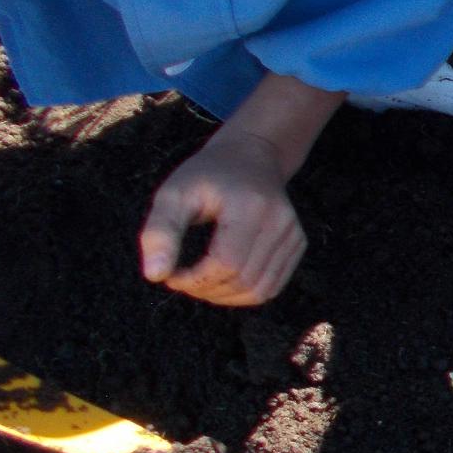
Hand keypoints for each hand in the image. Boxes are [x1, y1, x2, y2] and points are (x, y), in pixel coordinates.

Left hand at [139, 130, 307, 306]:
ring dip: (224, 297)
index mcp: (250, 206)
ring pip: (259, 291)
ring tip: (201, 281)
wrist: (250, 156)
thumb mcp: (173, 194)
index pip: (225, 263)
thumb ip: (160, 232)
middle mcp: (280, 222)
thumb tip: (155, 275)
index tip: (170, 275)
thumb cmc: (206, 176)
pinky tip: (222, 280)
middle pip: (243, 281)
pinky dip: (243, 294)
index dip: (193, 280)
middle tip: (182, 278)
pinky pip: (272, 287)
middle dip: (205, 290)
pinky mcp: (298, 244)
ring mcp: (294, 234)